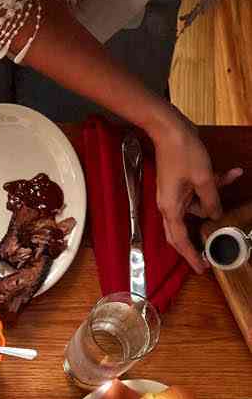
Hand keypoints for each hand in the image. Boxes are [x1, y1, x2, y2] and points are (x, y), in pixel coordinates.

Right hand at [149, 111, 243, 271]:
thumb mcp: (205, 178)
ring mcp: (172, 195)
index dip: (190, 255)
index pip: (180, 239)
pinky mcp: (178, 184)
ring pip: (195, 208)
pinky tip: (229, 173)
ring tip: (230, 178)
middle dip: (195, 242)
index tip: (201, 268)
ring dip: (213, 197)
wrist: (169, 130)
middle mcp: (168, 205)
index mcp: (171, 207)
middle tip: (207, 256)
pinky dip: (211, 187)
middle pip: (181, 231)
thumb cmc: (183, 153)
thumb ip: (211, 200)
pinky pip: (196, 194)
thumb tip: (214, 216)